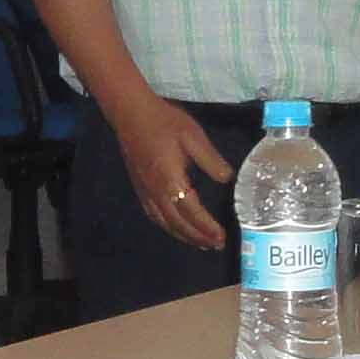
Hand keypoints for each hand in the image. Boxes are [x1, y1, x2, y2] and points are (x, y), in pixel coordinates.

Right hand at [107, 95, 235, 253]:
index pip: (192, 211)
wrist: (131, 113)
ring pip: (165, 223)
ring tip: (201, 243)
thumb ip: (212, 161)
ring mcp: (146, 192)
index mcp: (171, 180)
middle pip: (178, 223)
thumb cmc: (164, 122)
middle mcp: (156, 192)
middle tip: (216, 245)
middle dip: (198, 237)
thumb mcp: (194, 137)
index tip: (222, 236)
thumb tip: (228, 179)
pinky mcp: (140, 188)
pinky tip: (176, 228)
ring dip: (184, 236)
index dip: (207, 227)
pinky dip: (168, 227)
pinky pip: (154, 216)